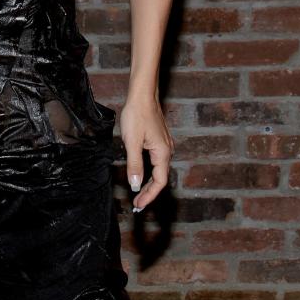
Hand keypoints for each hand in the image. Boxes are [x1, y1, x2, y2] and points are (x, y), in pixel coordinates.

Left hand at [120, 92, 173, 213]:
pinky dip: (149, 172)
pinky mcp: (159, 140)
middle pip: (160, 178)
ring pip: (158, 170)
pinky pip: (156, 162)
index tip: (138, 205)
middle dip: (148, 192)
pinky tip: (141, 174)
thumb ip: (134, 164)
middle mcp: (167, 151)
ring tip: (138, 193)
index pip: (159, 181)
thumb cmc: (137, 116)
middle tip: (137, 204)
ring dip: (148, 183)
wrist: (142, 95)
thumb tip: (135, 185)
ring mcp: (164, 145)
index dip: (149, 195)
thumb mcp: (132, 142)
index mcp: (162, 153)